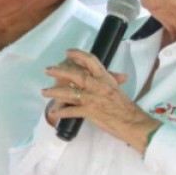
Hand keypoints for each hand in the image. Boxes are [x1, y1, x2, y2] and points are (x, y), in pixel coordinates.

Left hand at [42, 49, 157, 152]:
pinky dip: (61, 112)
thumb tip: (120, 75)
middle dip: (60, 72)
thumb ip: (114, 80)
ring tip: (44, 92)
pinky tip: (54, 112)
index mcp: (105, 78)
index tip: (67, 52)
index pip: (91, 61)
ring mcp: (92, 99)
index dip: (78, 55)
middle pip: (76, 75)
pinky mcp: (89, 112)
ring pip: (69, 93)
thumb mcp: (117, 89)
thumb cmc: (125, 106)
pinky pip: (71, 111)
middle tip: (48, 70)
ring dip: (55, 92)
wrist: (131, 122)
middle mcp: (98, 86)